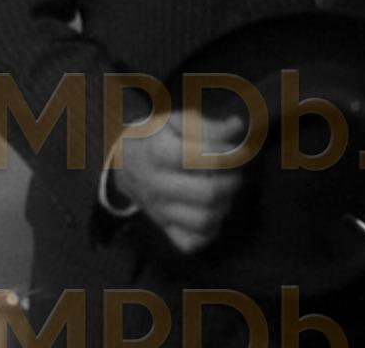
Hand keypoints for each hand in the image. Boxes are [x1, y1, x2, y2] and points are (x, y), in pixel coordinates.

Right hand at [113, 110, 247, 253]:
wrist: (125, 164)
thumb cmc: (158, 138)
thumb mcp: (178, 122)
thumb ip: (208, 126)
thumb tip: (237, 127)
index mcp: (158, 154)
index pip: (203, 159)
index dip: (230, 155)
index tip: (239, 151)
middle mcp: (157, 186)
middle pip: (208, 194)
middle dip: (233, 182)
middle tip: (236, 173)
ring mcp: (160, 211)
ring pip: (204, 220)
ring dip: (226, 205)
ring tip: (226, 190)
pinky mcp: (165, 228)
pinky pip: (192, 242)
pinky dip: (210, 231)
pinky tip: (214, 211)